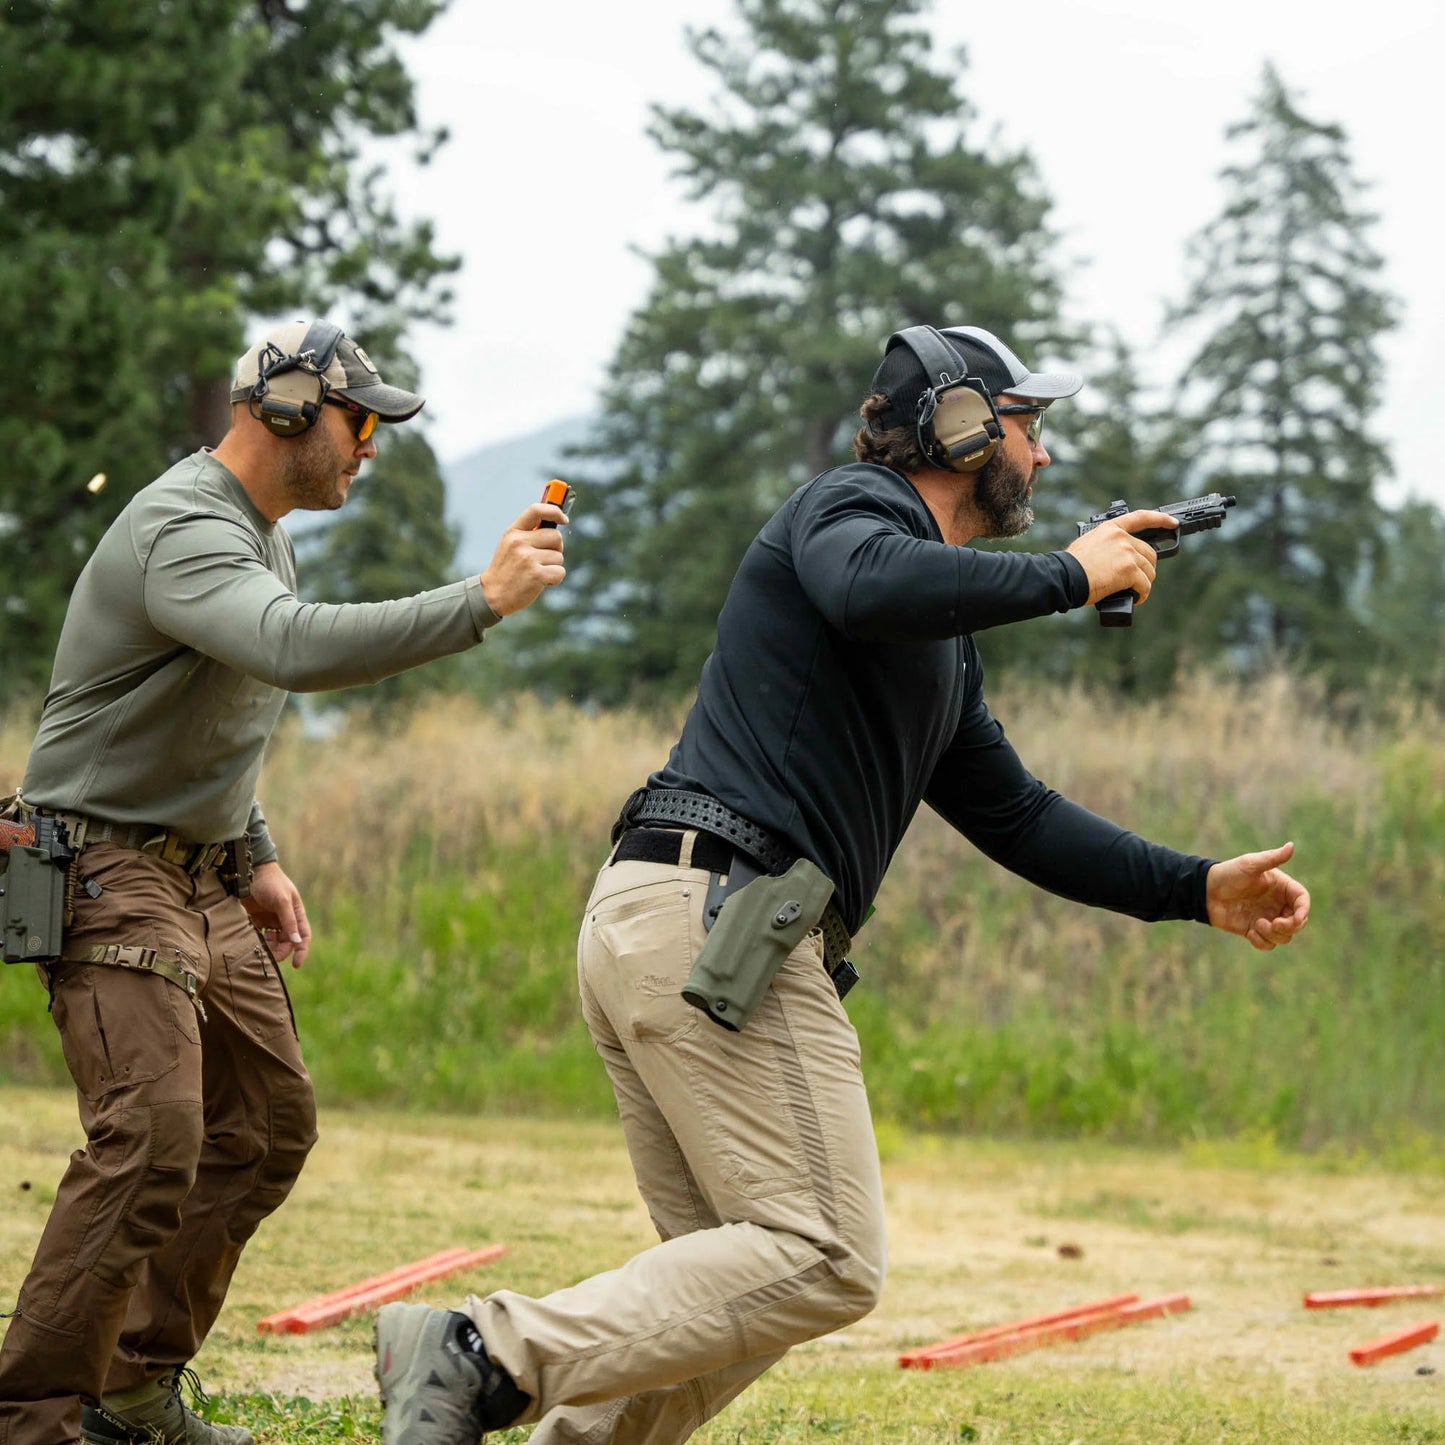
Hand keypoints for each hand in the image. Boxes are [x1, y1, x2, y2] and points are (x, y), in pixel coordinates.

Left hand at [242, 860, 311, 966]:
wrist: (249, 871)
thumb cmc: (270, 883)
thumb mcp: (282, 901)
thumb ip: (289, 921)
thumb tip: (297, 942)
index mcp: (296, 914)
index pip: (303, 937)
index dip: (302, 951)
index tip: (296, 964)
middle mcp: (285, 919)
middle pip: (287, 943)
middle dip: (281, 951)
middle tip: (269, 956)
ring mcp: (271, 921)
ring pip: (273, 942)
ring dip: (268, 948)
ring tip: (259, 948)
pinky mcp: (257, 921)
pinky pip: (259, 937)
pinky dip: (257, 942)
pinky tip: (251, 943)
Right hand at [479, 502, 568, 616]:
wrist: (492, 595)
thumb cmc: (507, 569)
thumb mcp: (510, 545)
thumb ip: (529, 533)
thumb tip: (556, 522)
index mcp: (513, 532)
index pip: (536, 510)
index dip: (554, 511)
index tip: (564, 519)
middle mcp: (519, 542)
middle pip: (556, 536)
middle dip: (556, 549)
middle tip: (542, 560)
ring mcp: (528, 558)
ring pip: (559, 557)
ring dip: (553, 567)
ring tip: (535, 572)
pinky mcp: (536, 574)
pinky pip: (560, 572)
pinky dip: (554, 579)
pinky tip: (540, 582)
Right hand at [1066, 510, 1177, 606]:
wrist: (1064, 578)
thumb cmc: (1070, 567)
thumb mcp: (1088, 544)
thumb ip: (1107, 545)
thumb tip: (1118, 558)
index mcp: (1111, 528)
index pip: (1141, 518)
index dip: (1160, 519)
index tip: (1172, 523)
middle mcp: (1122, 538)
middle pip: (1149, 553)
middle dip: (1146, 568)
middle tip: (1137, 580)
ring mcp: (1127, 553)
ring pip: (1149, 571)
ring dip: (1144, 583)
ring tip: (1133, 591)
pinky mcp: (1129, 570)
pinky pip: (1144, 585)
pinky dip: (1142, 594)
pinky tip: (1135, 598)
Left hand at [1205, 841, 1309, 950]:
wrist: (1205, 891)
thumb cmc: (1228, 874)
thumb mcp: (1250, 865)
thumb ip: (1272, 858)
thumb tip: (1291, 845)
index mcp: (1281, 888)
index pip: (1302, 901)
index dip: (1304, 910)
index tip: (1296, 918)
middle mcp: (1277, 904)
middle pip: (1297, 922)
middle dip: (1290, 926)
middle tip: (1275, 924)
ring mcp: (1266, 918)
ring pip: (1285, 936)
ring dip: (1275, 934)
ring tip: (1257, 925)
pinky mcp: (1254, 930)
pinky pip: (1268, 944)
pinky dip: (1262, 942)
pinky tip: (1250, 933)